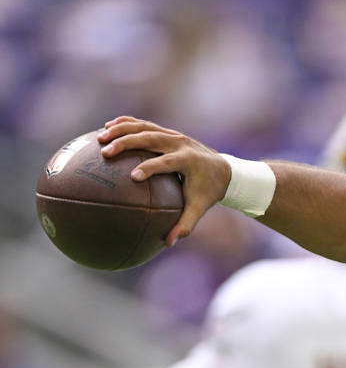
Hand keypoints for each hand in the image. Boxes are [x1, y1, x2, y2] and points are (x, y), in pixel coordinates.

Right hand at [97, 117, 230, 246]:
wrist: (223, 169)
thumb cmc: (208, 191)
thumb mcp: (200, 207)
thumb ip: (186, 224)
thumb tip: (168, 243)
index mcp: (189, 160)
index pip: (167, 162)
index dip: (150, 168)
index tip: (132, 176)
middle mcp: (180, 144)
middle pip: (151, 138)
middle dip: (127, 143)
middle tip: (106, 152)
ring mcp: (173, 135)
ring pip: (145, 127)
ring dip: (122, 130)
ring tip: (99, 138)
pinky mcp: (168, 132)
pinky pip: (145, 125)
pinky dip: (126, 123)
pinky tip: (106, 127)